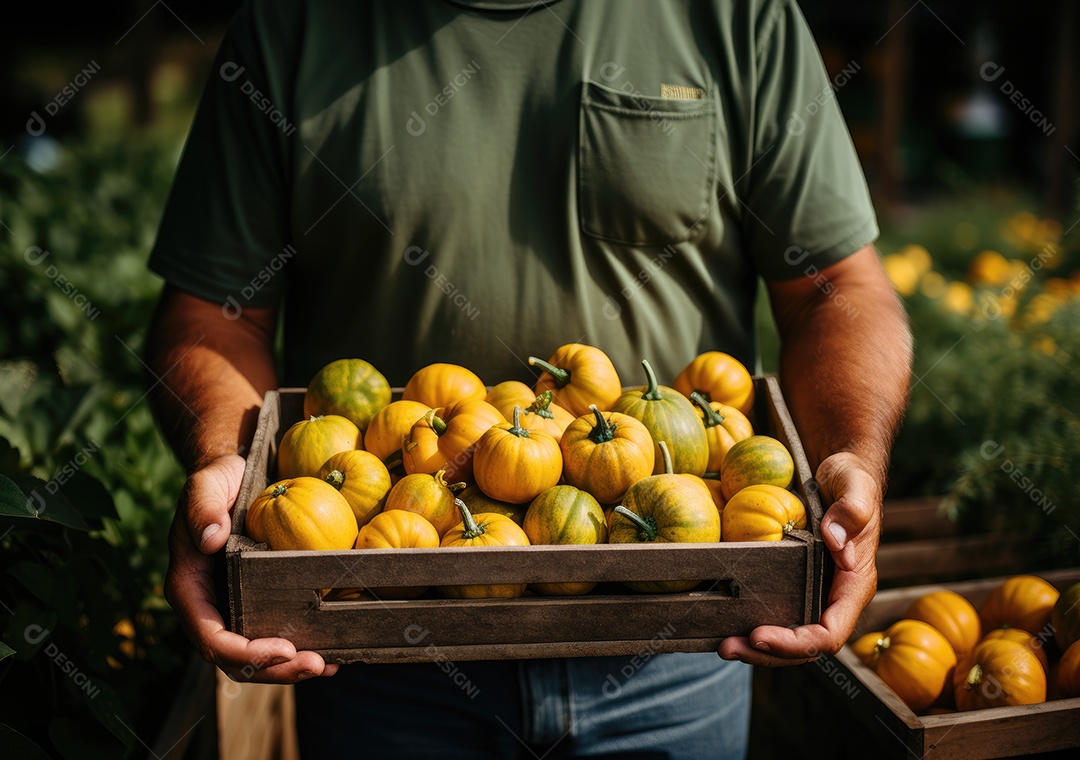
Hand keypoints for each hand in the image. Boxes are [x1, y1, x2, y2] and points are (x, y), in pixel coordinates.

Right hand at [164, 454, 337, 682]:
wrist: (234, 476)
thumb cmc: (217, 480)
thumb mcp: (206, 485)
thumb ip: (203, 508)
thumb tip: (211, 539)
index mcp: (190, 589)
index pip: (211, 637)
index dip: (244, 653)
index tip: (283, 648)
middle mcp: (209, 606)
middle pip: (236, 658)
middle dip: (275, 668)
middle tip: (317, 664)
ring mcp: (234, 607)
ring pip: (256, 654)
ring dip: (290, 666)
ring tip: (330, 664)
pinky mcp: (257, 601)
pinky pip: (275, 633)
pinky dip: (301, 646)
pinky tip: (333, 650)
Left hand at [717, 451, 880, 665]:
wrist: (837, 470)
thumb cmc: (850, 478)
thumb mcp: (855, 485)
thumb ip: (852, 511)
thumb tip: (836, 544)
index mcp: (854, 585)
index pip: (830, 633)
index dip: (796, 643)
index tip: (759, 634)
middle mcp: (834, 597)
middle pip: (805, 646)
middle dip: (768, 653)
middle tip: (726, 647)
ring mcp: (815, 592)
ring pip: (789, 635)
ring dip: (757, 647)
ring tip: (722, 645)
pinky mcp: (795, 583)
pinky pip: (778, 614)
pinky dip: (753, 623)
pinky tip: (726, 622)